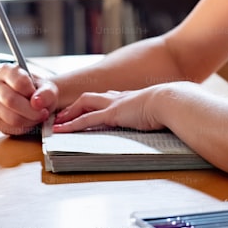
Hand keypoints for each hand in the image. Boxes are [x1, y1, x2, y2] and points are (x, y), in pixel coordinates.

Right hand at [0, 63, 57, 135]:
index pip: (17, 82)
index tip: (38, 97)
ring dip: (29, 120)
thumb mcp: (48, 88)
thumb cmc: (39, 91)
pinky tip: (28, 121)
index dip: (31, 92)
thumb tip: (36, 102)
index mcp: (6, 71)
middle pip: (10, 100)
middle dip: (31, 110)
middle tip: (43, 112)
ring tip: (37, 116)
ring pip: (10, 117)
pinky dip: (23, 127)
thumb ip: (46, 93)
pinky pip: (9, 128)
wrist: (37, 102)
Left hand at [49, 85, 168, 132]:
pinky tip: (61, 130)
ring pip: (84, 104)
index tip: (86, 109)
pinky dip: (72, 125)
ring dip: (69, 113)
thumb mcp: (160, 110)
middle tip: (63, 115)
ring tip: (57, 123)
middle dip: (75, 106)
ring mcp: (114, 104)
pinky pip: (86, 119)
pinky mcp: (111, 114)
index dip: (95, 104)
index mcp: (130, 97)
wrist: (170, 101)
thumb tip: (163, 120)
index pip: (107, 98)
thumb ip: (156, 114)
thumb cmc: (170, 106)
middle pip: (91, 98)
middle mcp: (119, 97)